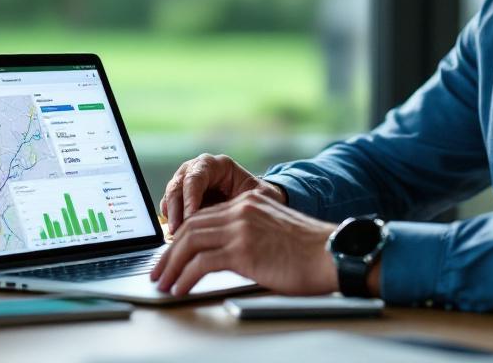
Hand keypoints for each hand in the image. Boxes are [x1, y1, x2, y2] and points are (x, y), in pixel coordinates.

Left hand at [151, 190, 337, 295]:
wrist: (333, 253)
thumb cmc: (311, 251)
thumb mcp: (274, 233)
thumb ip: (250, 235)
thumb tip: (226, 257)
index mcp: (249, 203)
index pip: (203, 216)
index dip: (182, 237)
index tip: (173, 256)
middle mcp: (241, 210)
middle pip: (191, 228)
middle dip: (169, 253)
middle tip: (158, 272)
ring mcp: (241, 228)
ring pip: (190, 243)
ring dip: (171, 266)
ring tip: (163, 284)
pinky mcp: (243, 250)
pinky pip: (201, 263)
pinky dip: (185, 277)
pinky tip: (180, 289)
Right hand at [160, 153, 285, 231]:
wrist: (256, 205)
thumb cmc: (259, 199)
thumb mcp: (258, 196)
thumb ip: (245, 201)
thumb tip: (230, 215)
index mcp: (217, 165)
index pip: (196, 177)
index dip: (191, 197)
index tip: (191, 217)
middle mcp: (197, 169)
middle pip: (178, 185)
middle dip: (176, 209)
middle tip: (177, 230)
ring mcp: (187, 183)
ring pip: (170, 197)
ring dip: (171, 217)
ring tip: (175, 236)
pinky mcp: (181, 199)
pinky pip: (169, 208)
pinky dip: (171, 222)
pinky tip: (176, 237)